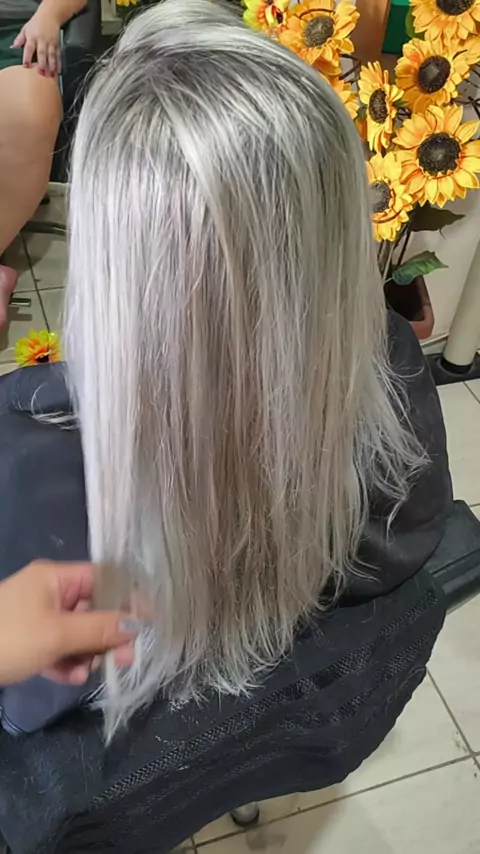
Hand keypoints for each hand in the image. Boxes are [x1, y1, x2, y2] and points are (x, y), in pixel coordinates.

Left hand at [0, 561, 137, 685]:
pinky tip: (72, 677)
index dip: (128, 597)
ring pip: (77, 631)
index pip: (103, 578)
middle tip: (127, 659)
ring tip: (90, 672)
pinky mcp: (27, 641)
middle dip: (109, 633)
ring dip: (88, 652)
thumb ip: (100, 629)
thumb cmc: (10, 638)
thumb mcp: (58, 634)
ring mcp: (36, 617)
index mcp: (55, 578)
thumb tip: (137, 624)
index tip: (149, 622)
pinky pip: (58, 647)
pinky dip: (68, 661)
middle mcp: (48, 592)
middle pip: (92, 608)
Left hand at [11, 8, 61, 76]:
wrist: (50, 16)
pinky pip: (58, 56)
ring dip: (51, 66)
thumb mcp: (25, 29)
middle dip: (42, 64)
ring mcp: (51, 43)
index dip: (27, 57)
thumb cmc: (36, 24)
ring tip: (51, 75)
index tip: (26, 65)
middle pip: (42, 53)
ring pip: (51, 55)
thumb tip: (14, 46)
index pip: (29, 48)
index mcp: (32, 37)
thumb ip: (20, 39)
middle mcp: (42, 40)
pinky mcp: (57, 45)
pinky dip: (58, 64)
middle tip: (42, 73)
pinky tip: (58, 71)